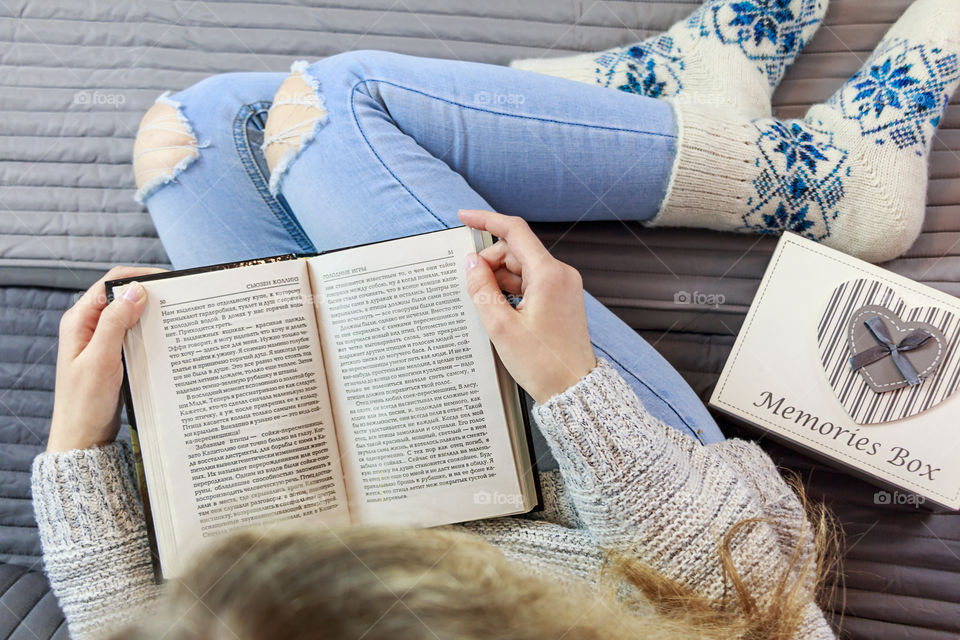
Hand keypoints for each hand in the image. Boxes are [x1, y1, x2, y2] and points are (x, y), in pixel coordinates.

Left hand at [47, 266, 165, 452]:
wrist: (82, 437)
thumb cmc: (85, 402)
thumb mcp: (102, 359)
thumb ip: (116, 322)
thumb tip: (137, 290)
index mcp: (79, 320)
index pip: (111, 283)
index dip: (139, 277)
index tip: (169, 281)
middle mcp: (89, 326)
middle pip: (123, 297)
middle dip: (150, 294)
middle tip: (179, 299)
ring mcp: (101, 341)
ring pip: (131, 316)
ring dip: (152, 314)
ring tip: (178, 317)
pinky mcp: (113, 356)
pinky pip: (134, 335)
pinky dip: (150, 332)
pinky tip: (167, 338)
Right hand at [459, 210, 595, 403]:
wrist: (573, 389)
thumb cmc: (542, 363)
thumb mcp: (501, 326)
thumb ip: (481, 288)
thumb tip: (470, 263)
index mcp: (548, 274)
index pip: (514, 231)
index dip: (486, 220)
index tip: (464, 217)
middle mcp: (560, 274)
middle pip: (515, 251)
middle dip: (489, 263)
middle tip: (472, 289)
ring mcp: (563, 286)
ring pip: (521, 268)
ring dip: (499, 279)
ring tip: (487, 308)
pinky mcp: (561, 299)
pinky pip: (531, 283)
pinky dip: (511, 290)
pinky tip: (500, 310)